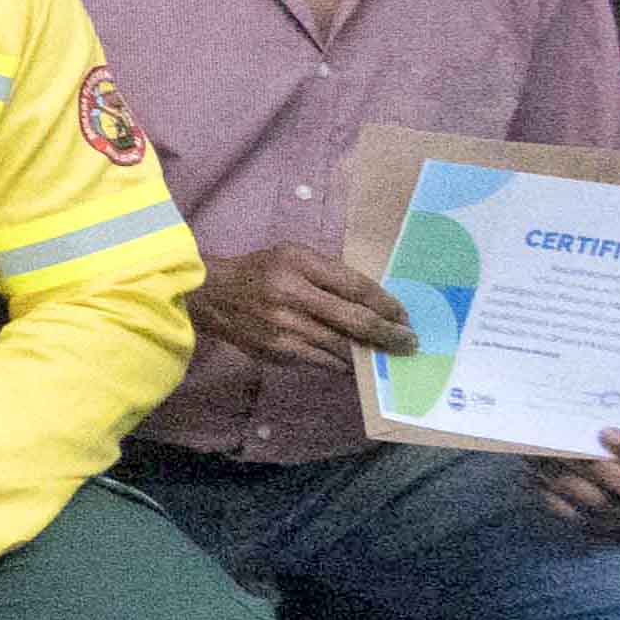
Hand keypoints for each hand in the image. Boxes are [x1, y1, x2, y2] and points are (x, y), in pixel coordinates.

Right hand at [186, 243, 410, 372]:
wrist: (210, 296)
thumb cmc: (260, 271)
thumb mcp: (292, 256)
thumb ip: (329, 275)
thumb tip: (373, 304)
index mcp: (297, 264)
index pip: (356, 287)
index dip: (387, 305)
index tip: (404, 317)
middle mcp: (291, 295)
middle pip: (355, 321)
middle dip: (389, 335)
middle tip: (409, 343)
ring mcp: (284, 329)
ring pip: (342, 347)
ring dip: (369, 353)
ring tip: (386, 354)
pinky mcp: (278, 353)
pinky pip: (323, 362)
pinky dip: (342, 362)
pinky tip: (353, 361)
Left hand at [543, 431, 619, 539]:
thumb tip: (611, 417)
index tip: (606, 432)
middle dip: (598, 468)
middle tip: (567, 445)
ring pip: (601, 508)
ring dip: (569, 480)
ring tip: (541, 453)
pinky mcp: (609, 532)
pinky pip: (579, 518)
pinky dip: (555, 498)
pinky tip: (534, 476)